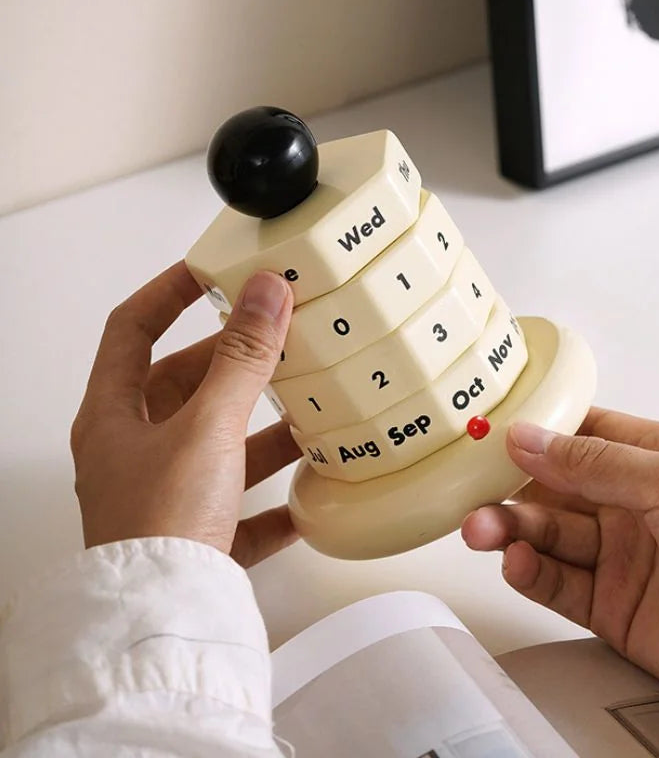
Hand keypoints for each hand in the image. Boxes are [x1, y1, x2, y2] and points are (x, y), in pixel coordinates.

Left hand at [71, 262, 300, 566]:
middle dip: (234, 365)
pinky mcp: (198, 536)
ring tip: (307, 408)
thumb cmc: (159, 525)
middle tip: (279, 342)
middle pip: (184, 387)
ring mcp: (166, 495)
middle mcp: (135, 452)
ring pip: (219, 446)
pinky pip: (240, 507)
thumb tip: (263, 291)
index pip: (132, 329)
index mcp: (115, 415)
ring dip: (261, 430)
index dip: (170, 293)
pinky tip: (308, 496)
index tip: (212, 272)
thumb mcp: (206, 426)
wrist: (165, 620)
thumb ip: (241, 358)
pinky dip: (273, 499)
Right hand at [462, 408, 658, 725]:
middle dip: (509, 487)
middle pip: (552, 488)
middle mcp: (632, 506)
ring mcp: (619, 557)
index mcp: (653, 460)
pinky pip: (556, 583)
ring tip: (482, 529)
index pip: (579, 436)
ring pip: (546, 535)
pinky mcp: (610, 606)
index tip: (490, 434)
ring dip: (510, 530)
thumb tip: (530, 438)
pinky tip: (518, 564)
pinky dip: (530, 572)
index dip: (534, 434)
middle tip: (474, 491)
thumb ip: (594, 461)